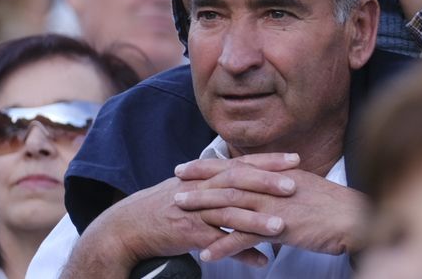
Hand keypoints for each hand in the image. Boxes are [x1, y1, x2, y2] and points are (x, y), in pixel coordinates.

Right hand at [62, 154, 299, 274]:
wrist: (127, 226)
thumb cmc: (161, 208)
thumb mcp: (189, 188)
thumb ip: (215, 183)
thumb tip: (241, 180)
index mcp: (205, 177)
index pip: (241, 163)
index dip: (268, 160)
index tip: (294, 159)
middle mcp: (201, 189)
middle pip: (238, 182)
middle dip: (267, 183)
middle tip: (294, 186)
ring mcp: (194, 211)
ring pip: (229, 212)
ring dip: (256, 220)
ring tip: (281, 226)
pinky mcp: (187, 234)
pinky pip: (217, 244)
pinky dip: (240, 253)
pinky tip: (261, 261)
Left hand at [174, 157, 369, 262]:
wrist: (354, 217)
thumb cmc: (333, 207)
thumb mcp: (305, 187)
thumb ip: (282, 185)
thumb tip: (266, 185)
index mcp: (277, 174)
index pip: (238, 165)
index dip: (211, 165)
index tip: (189, 166)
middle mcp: (273, 185)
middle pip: (229, 180)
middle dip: (200, 180)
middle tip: (175, 183)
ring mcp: (275, 205)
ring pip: (232, 204)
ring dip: (204, 207)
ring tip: (181, 212)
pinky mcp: (280, 227)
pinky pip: (246, 236)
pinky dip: (224, 244)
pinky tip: (206, 253)